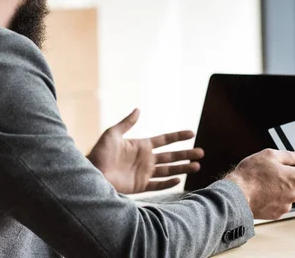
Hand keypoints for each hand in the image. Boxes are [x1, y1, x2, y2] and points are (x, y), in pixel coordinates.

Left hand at [87, 109, 203, 193]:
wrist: (93, 173)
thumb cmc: (100, 152)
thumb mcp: (112, 134)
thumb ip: (127, 123)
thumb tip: (138, 109)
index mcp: (141, 146)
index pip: (164, 140)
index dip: (177, 136)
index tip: (191, 133)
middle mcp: (145, 159)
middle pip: (171, 156)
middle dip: (186, 154)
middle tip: (201, 152)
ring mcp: (144, 173)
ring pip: (168, 170)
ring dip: (182, 168)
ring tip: (197, 166)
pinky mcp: (140, 186)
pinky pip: (157, 185)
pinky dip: (168, 183)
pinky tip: (179, 180)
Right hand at [225, 149, 294, 219]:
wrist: (237, 195)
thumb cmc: (250, 175)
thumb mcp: (268, 155)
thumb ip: (288, 155)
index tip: (290, 162)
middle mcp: (294, 194)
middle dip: (285, 176)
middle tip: (268, 172)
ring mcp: (285, 205)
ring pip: (286, 193)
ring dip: (278, 188)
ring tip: (262, 184)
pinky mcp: (276, 214)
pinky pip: (278, 203)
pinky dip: (271, 198)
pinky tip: (260, 193)